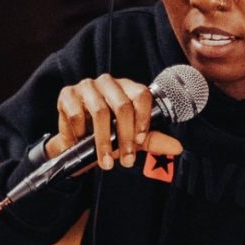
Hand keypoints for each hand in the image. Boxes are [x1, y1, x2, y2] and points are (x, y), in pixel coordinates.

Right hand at [44, 74, 182, 169]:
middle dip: (125, 137)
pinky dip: (81, 132)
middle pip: (123, 105)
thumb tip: (177, 148)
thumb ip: (152, 140)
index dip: (143, 119)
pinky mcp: (67, 94)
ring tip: (106, 162)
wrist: (75, 142)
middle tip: (126, 161)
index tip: (140, 142)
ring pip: (100, 112)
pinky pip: (77, 114)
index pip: (141, 95)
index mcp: (127, 88)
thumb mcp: (130, 138)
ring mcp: (87, 86)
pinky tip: (81, 142)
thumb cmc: (106, 135)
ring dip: (104, 141)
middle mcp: (109, 82)